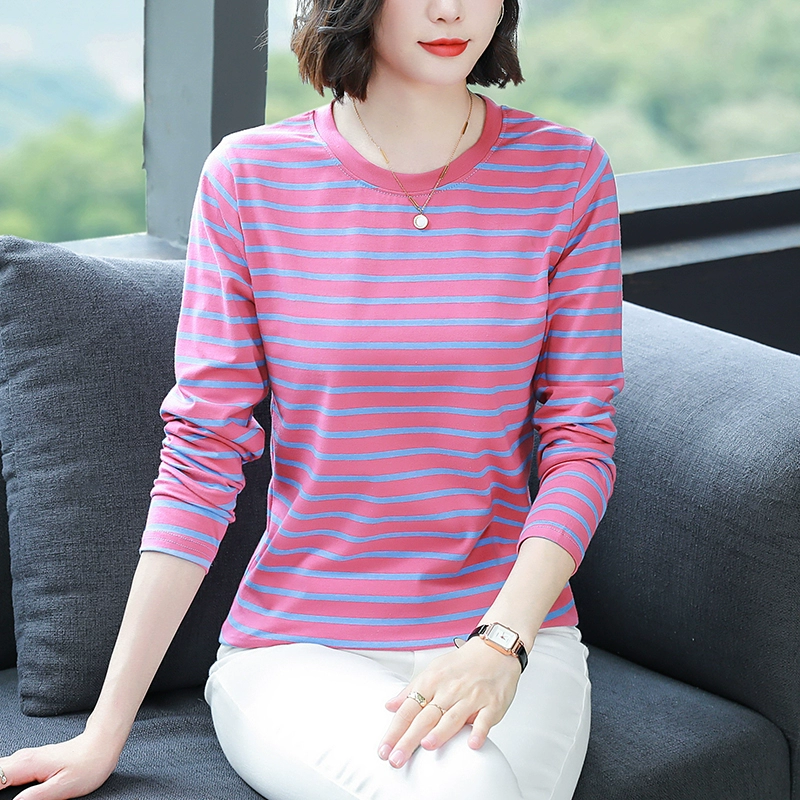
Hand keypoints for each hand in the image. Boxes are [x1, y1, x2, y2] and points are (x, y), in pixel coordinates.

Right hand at [0, 731, 120, 799]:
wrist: (103, 743)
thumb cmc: (89, 763)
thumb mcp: (63, 787)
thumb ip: (35, 797)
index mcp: (27, 764)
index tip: (0, 798)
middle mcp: (23, 758)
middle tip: (2, 798)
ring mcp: (27, 758)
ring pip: (0, 771)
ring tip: (4, 796)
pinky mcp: (32, 761)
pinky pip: (8, 771)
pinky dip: (3, 781)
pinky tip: (7, 792)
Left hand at [377, 637, 521, 767]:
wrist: (495, 650)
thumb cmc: (462, 664)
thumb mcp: (433, 671)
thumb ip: (411, 690)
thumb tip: (390, 706)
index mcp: (432, 682)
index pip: (408, 709)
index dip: (394, 730)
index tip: (384, 749)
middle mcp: (449, 690)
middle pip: (425, 717)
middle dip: (409, 739)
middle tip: (396, 759)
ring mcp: (471, 697)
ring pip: (452, 717)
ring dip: (440, 732)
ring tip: (426, 746)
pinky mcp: (492, 704)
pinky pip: (485, 720)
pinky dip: (479, 732)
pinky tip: (471, 744)